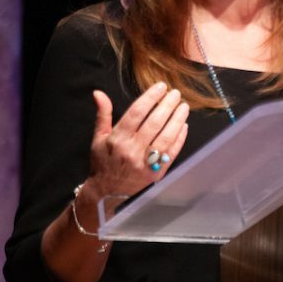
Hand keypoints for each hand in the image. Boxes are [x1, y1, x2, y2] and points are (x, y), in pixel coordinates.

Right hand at [88, 81, 189, 198]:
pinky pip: (171, 153)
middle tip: (175, 93)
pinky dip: (179, 139)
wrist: (106, 194)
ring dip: (177, 120)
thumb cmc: (103, 162)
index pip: (137, 113)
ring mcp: (145, 162)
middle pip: (154, 123)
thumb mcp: (99, 138)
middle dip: (167, 105)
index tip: (161, 87)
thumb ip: (102, 114)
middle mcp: (132, 150)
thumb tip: (98, 93)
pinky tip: (184, 126)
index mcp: (117, 139)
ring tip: (183, 107)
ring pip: (166, 137)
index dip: (150, 97)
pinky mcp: (156, 173)